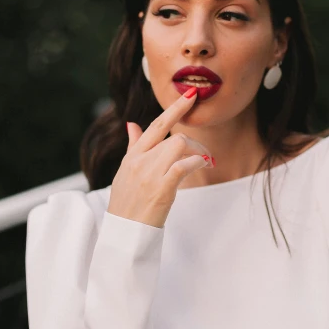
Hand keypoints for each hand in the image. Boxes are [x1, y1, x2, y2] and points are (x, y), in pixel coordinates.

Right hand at [108, 87, 213, 228]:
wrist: (124, 232)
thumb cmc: (126, 203)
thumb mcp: (124, 172)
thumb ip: (133, 147)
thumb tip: (132, 124)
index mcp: (132, 156)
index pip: (155, 125)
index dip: (175, 109)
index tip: (191, 96)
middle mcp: (140, 161)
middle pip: (173, 136)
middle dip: (194, 141)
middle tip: (204, 152)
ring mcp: (151, 174)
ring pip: (180, 145)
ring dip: (198, 151)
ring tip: (205, 162)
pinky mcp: (162, 188)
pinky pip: (184, 165)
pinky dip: (197, 162)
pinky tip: (202, 165)